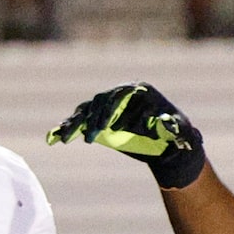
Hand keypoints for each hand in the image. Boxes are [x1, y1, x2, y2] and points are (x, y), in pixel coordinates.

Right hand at [50, 83, 205, 189]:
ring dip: (74, 124)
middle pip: (99, 102)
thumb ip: (174, 128)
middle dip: (92, 120)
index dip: (111, 111)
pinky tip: (53, 138)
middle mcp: (119, 95)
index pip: (119, 96)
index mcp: (138, 90)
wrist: (167, 143)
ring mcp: (108, 107)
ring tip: (64, 137)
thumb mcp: (180, 130)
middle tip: (87, 138)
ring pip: (86, 111)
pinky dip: (67, 129)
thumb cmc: (176, 133)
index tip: (106, 128)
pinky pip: (80, 122)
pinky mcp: (100, 120)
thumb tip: (167, 123)